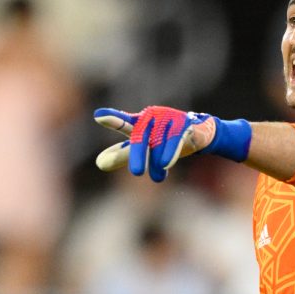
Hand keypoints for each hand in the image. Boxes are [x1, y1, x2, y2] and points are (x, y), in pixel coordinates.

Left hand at [94, 106, 217, 181]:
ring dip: (157, 162)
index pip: (123, 122)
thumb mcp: (143, 148)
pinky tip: (166, 165)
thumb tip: (99, 163)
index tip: (98, 115)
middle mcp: (151, 118)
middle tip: (136, 172)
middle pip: (140, 137)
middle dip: (136, 155)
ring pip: (158, 143)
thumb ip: (122, 155)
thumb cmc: (164, 140)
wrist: (197, 134)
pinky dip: (170, 153)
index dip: (112, 119)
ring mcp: (168, 119)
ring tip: (157, 178)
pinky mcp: (184, 124)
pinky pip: (175, 140)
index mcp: (139, 122)